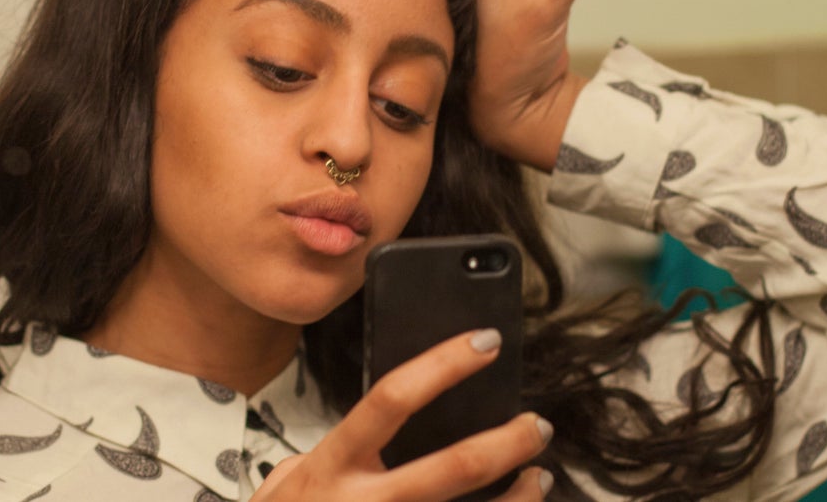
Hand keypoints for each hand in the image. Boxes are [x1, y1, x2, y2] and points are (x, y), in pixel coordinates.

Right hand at [252, 330, 553, 500]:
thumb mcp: (288, 481)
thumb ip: (333, 450)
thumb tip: (385, 413)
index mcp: (333, 464)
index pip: (393, 398)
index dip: (443, 365)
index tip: (485, 341)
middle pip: (454, 466)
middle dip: (507, 441)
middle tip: (537, 423)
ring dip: (519, 495)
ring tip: (538, 475)